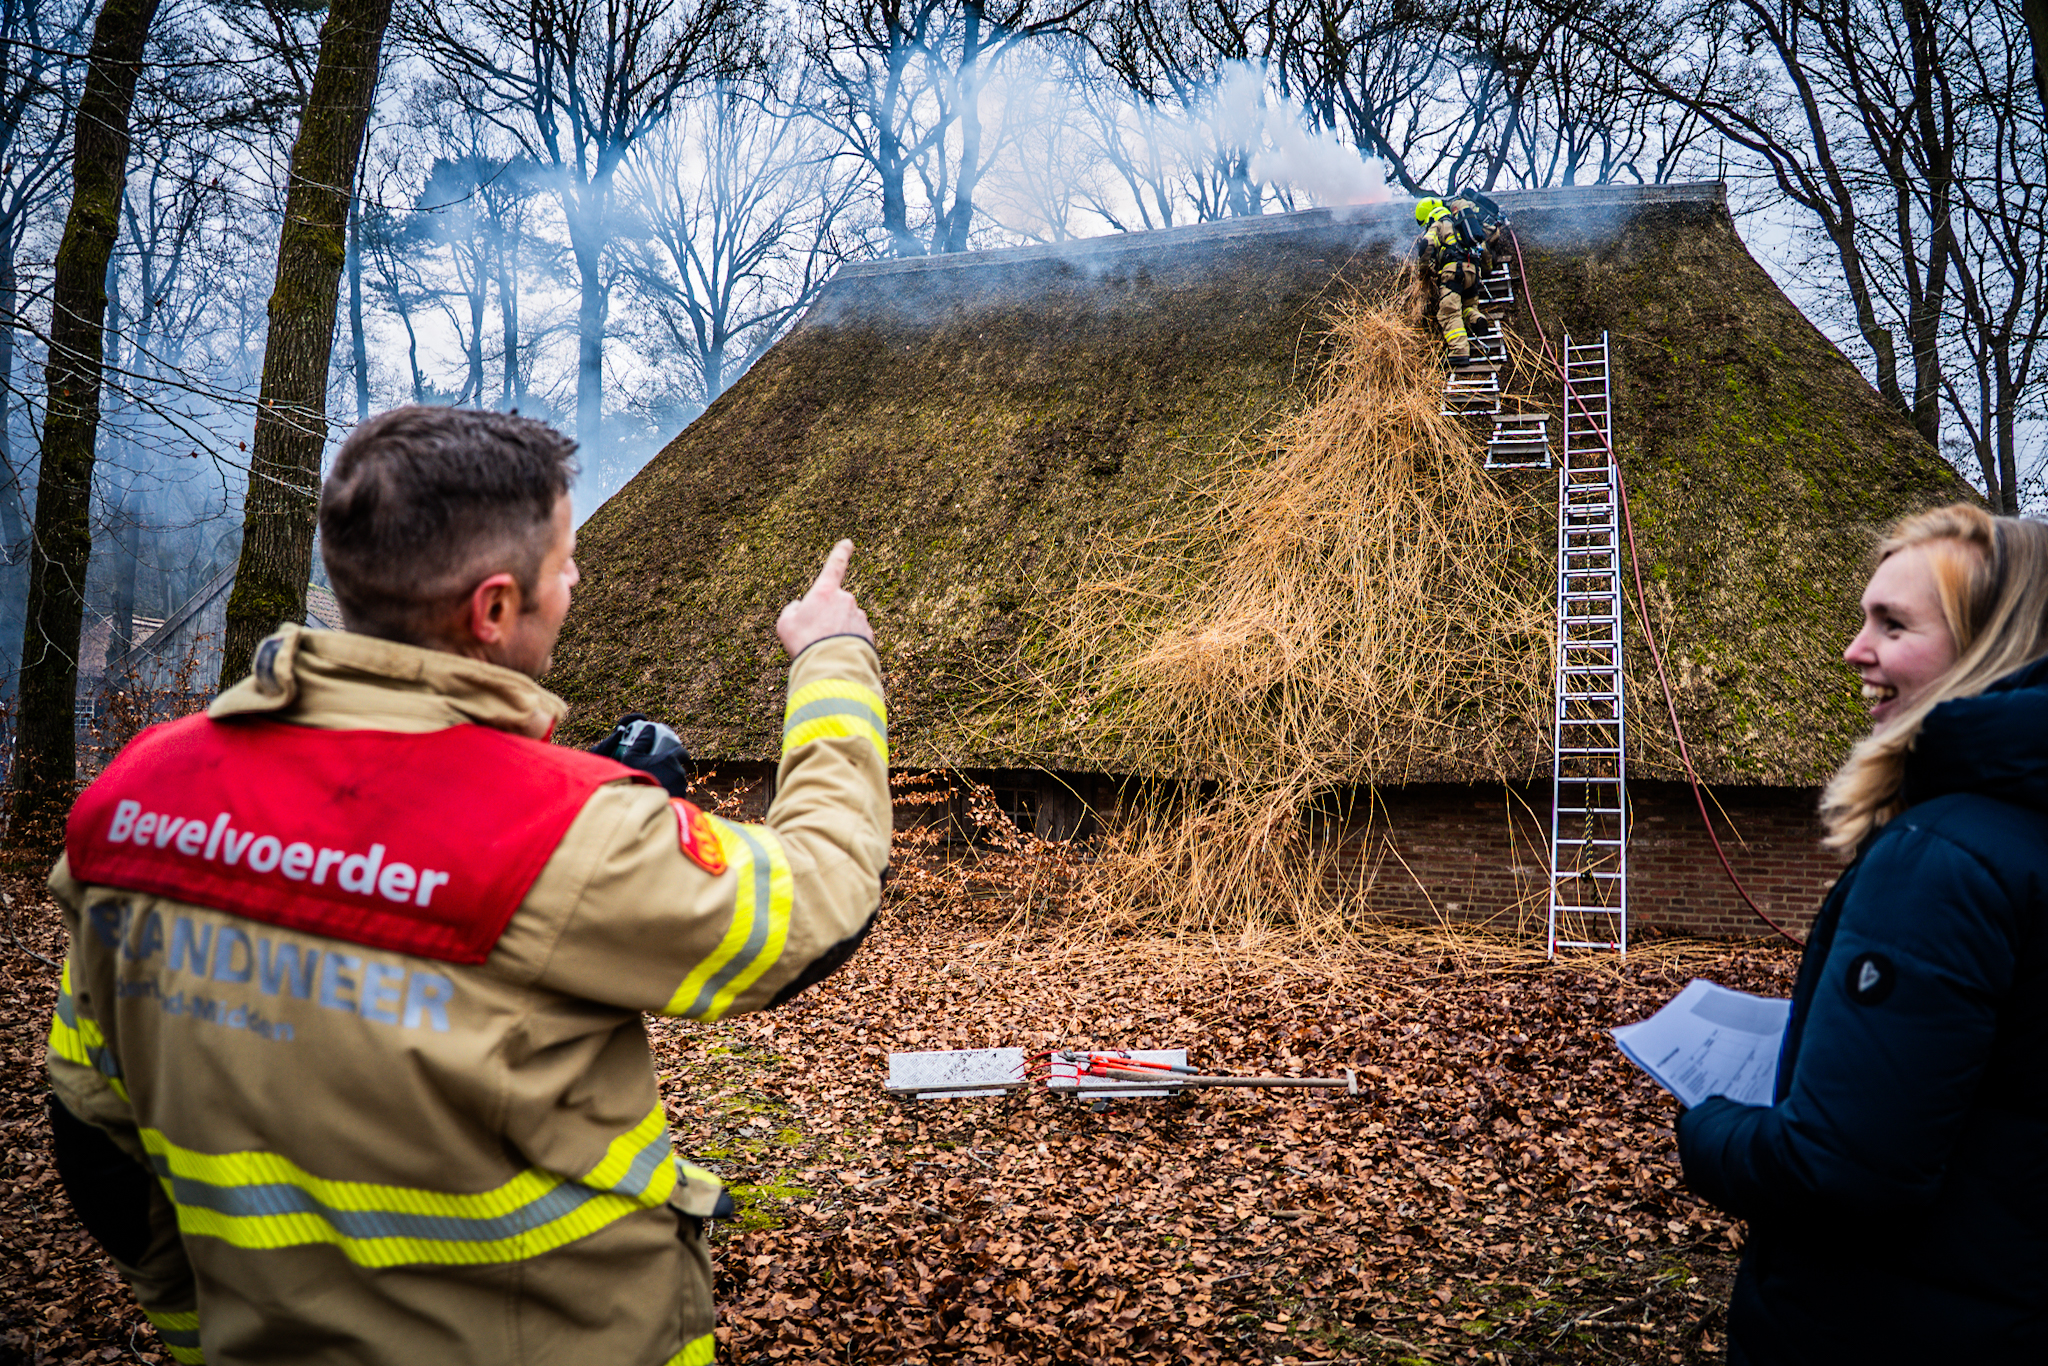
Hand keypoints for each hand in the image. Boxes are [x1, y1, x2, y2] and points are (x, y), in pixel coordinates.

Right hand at [776, 539, 874, 658]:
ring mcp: (859, 617)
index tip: (848, 543)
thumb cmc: (804, 642)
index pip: (834, 566)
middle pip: (835, 606)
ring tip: (826, 650)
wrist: (831, 667)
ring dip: (837, 632)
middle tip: (814, 637)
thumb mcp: (785, 624)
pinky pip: (856, 636)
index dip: (840, 553)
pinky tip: (838, 656)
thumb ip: (792, 610)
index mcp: (825, 591)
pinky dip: (847, 644)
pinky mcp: (869, 634)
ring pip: (846, 622)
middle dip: (827, 619)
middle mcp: (846, 599)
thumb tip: (800, 607)